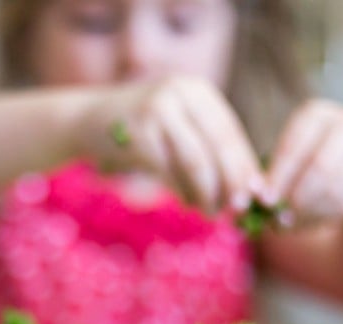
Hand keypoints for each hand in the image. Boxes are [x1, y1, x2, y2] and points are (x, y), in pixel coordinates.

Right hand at [74, 76, 261, 213]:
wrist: (86, 121)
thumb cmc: (141, 134)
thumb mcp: (178, 128)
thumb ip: (208, 149)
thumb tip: (248, 188)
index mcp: (198, 91)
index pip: (231, 132)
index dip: (245, 166)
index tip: (256, 196)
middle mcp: (180, 93)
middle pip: (218, 146)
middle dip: (232, 182)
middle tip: (239, 209)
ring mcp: (157, 111)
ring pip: (195, 162)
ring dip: (207, 193)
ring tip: (212, 213)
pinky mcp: (137, 133)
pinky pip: (169, 171)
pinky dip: (182, 192)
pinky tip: (187, 203)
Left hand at [263, 100, 342, 227]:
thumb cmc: (308, 164)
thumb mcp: (289, 163)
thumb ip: (272, 178)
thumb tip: (254, 196)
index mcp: (315, 115)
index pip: (294, 145)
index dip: (278, 175)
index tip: (265, 200)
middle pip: (320, 167)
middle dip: (296, 197)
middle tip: (279, 218)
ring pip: (336, 187)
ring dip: (310, 211)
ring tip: (292, 223)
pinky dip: (325, 216)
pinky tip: (312, 220)